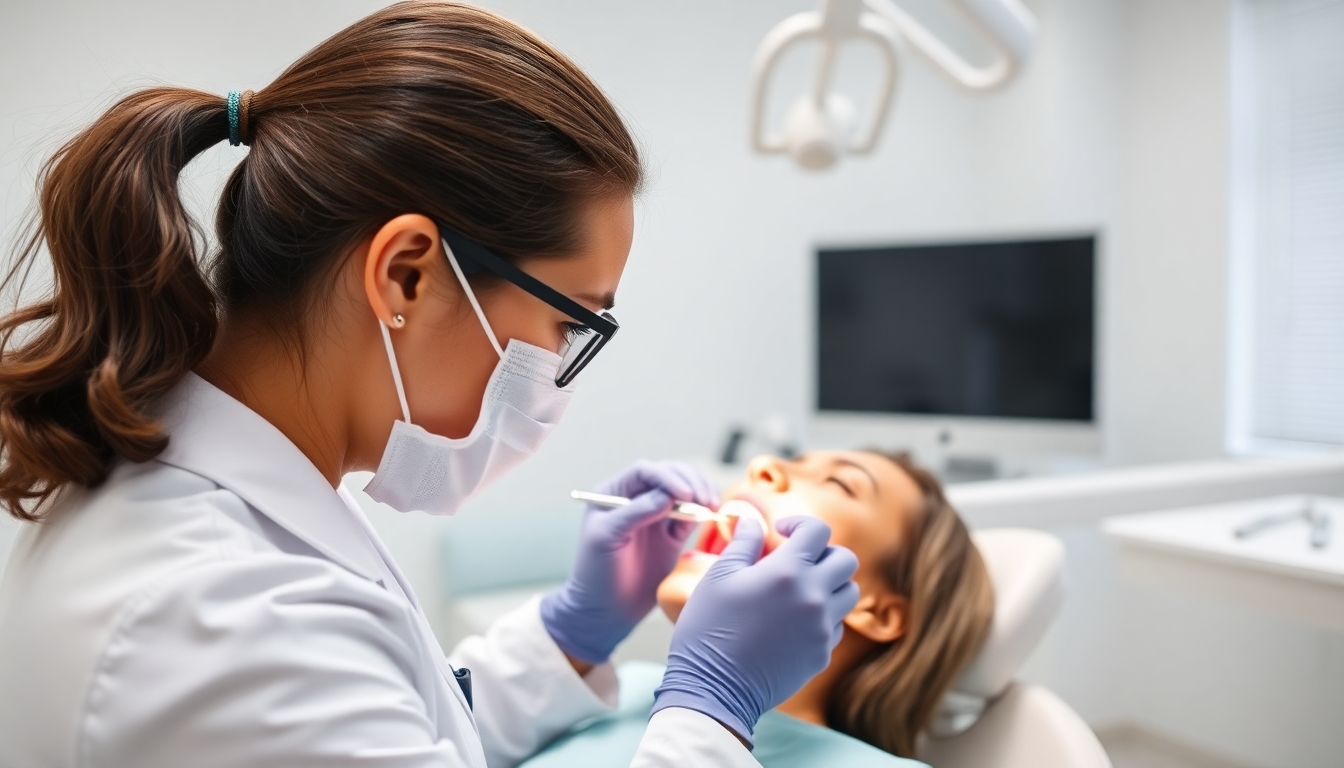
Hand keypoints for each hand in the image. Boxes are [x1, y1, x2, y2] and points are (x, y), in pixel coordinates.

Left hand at [541, 460, 718, 663]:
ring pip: (684, 492)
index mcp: (614, 493)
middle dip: (690, 482)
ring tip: (712, 506)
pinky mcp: (672, 535)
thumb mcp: (606, 537)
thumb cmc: (596, 572)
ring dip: (700, 494)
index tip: (684, 494)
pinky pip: (691, 516)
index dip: (667, 477)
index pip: (645, 472)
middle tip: (705, 500)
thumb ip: (635, 513)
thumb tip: (667, 496)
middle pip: (669, 476)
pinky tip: (710, 517)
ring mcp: (656, 516)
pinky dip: (702, 513)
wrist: (605, 611)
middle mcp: (636, 499)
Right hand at [650, 516, 859, 742]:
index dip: (801, 524)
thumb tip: (753, 521)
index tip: (784, 531)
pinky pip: (836, 625)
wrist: (713, 689)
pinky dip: (823, 616)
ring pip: (848, 593)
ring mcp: (821, 628)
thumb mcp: (718, 577)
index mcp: (787, 572)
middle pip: (845, 560)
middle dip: (824, 552)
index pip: (818, 531)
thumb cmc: (708, 629)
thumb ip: (743, 543)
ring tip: (801, 589)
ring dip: (829, 583)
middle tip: (799, 559)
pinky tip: (794, 620)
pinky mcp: (821, 655)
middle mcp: (813, 597)